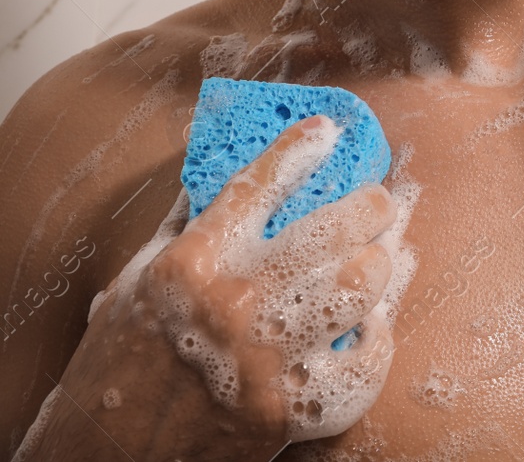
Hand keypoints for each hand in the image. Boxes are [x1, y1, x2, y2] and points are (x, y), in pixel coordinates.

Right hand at [21, 117, 400, 460]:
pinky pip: (367, 363)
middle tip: (380, 200)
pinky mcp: (292, 410)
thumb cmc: (122, 359)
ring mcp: (268, 360)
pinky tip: (373, 324)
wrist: (106, 455)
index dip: (301, 148)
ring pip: (362, 286)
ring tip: (381, 256)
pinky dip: (378, 340)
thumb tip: (225, 163)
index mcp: (192, 265)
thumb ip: (190, 220)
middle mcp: (235, 305)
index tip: (330, 130)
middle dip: (373, 205)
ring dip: (381, 266)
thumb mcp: (139, 278)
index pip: (260, 184)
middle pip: (334, 230)